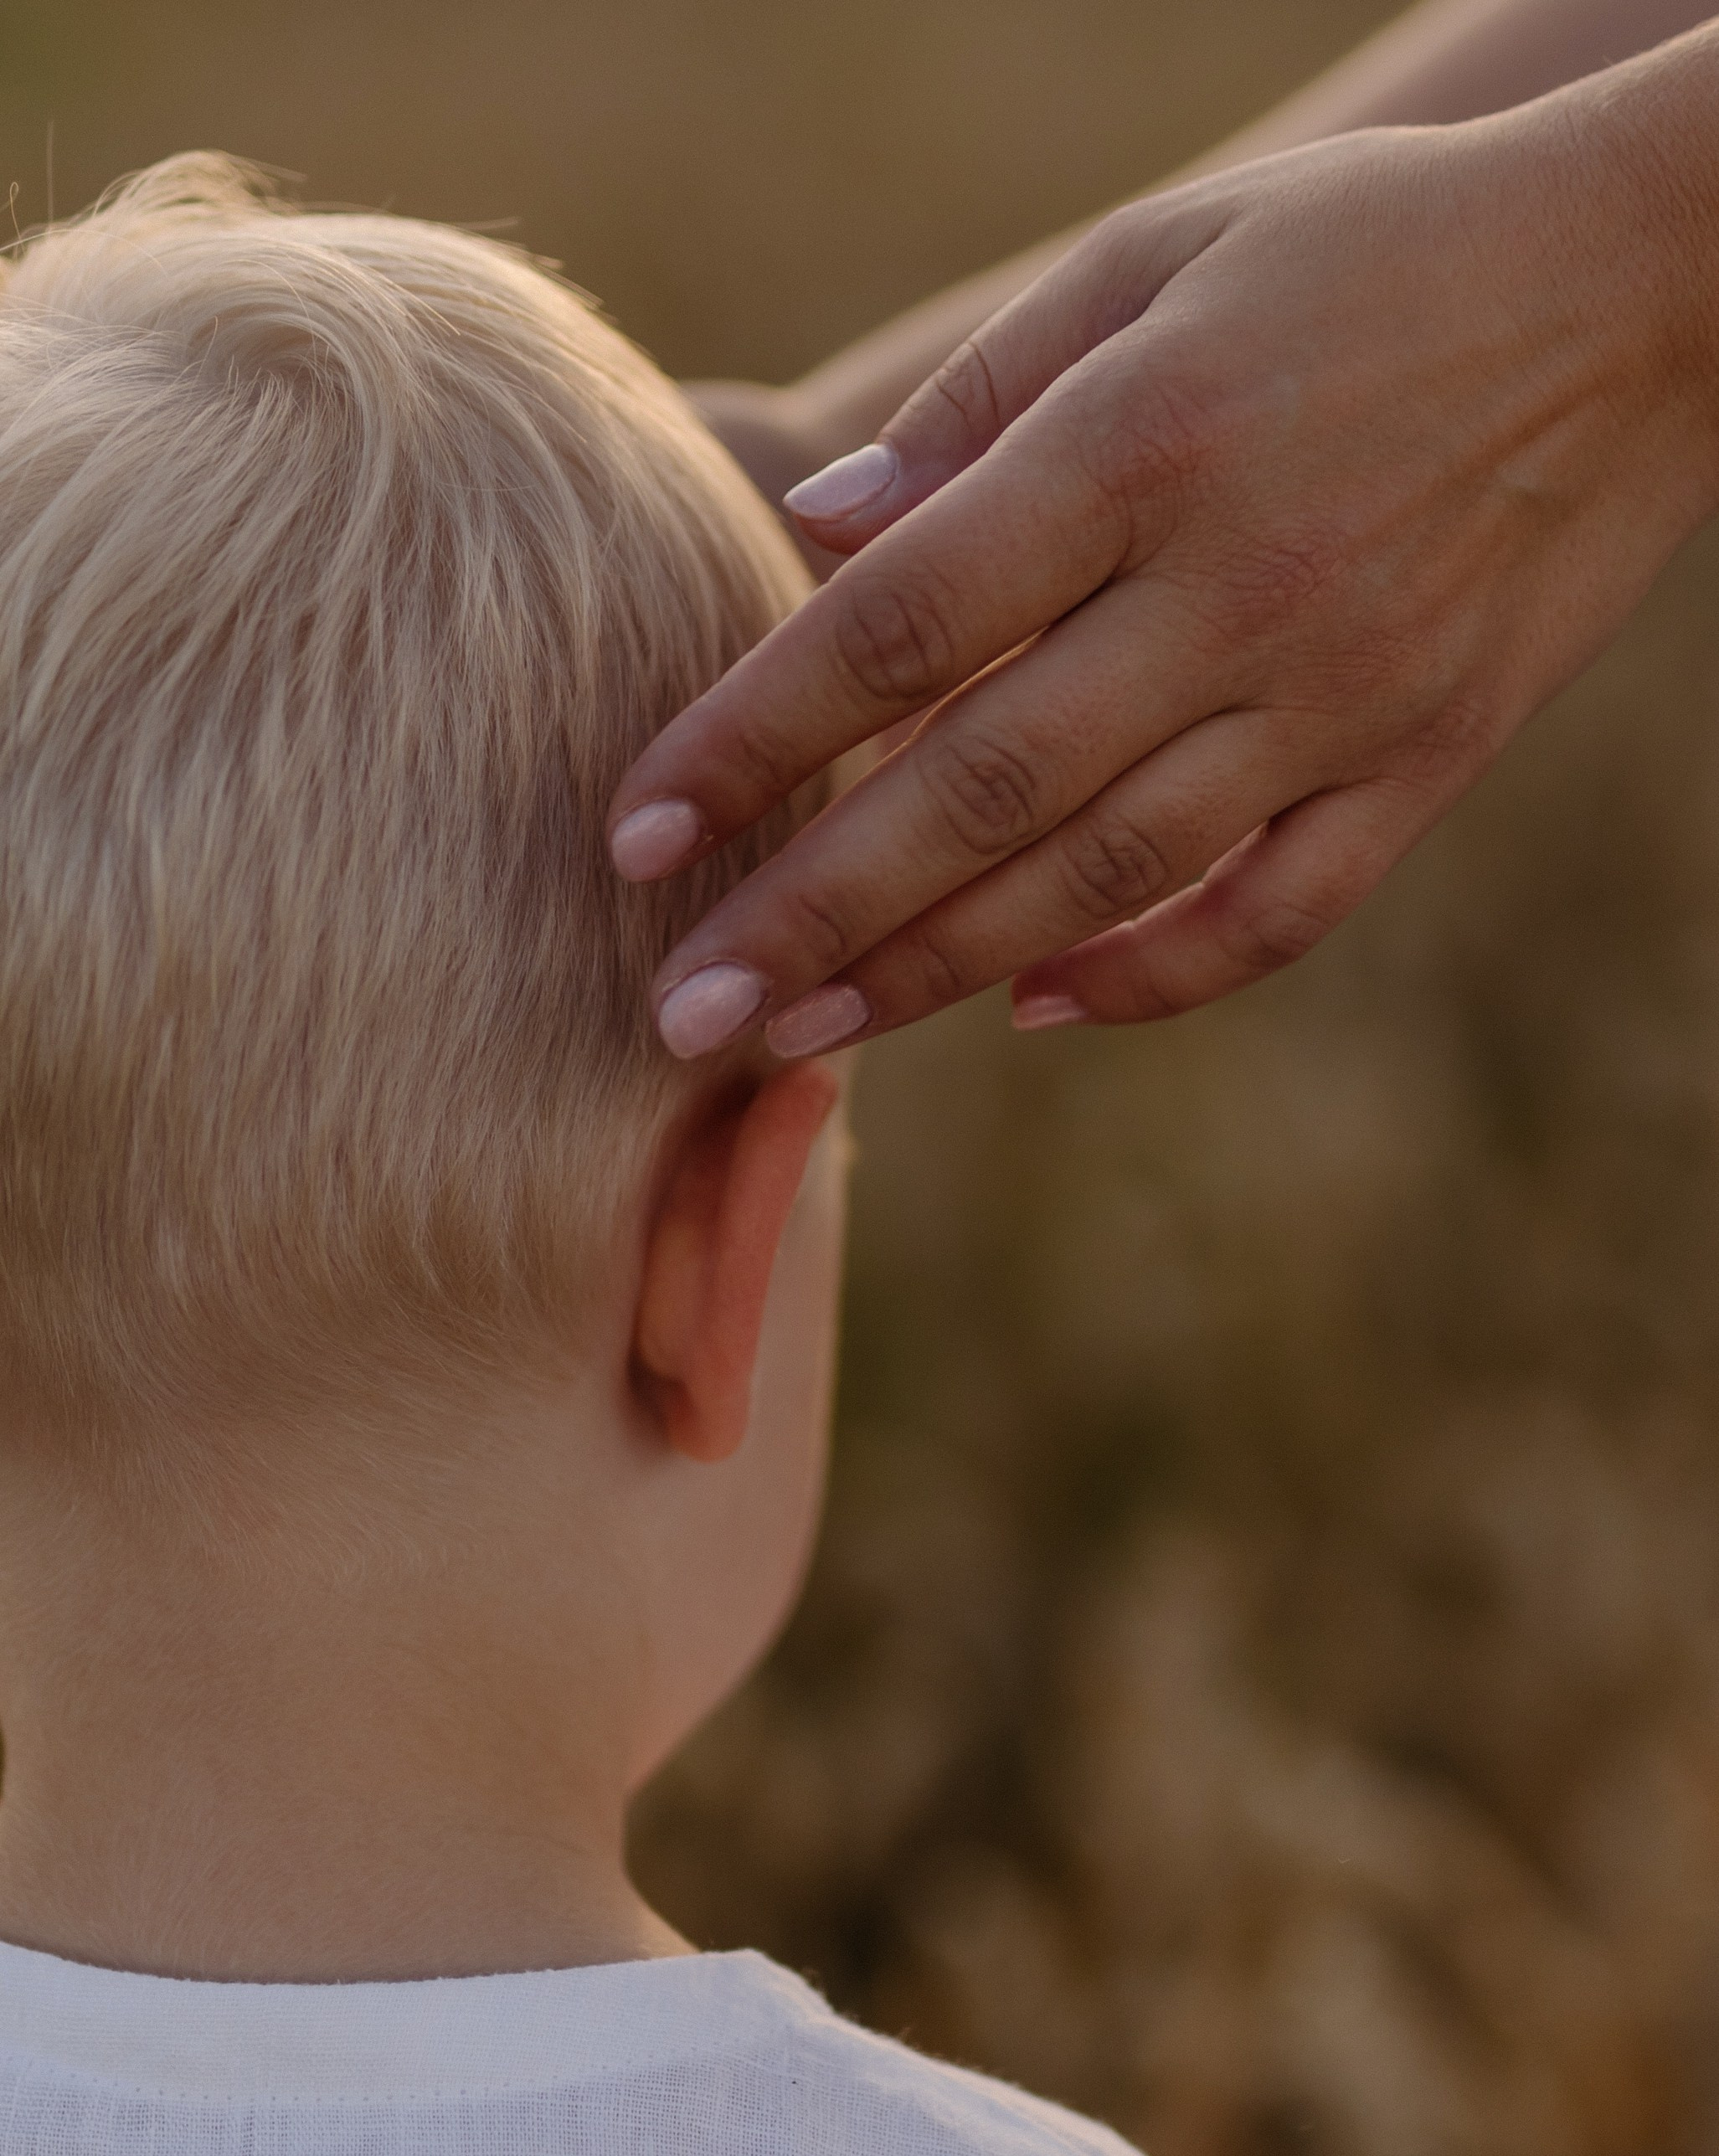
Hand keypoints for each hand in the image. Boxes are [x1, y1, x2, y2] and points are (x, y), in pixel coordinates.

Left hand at [610, 40, 1718, 1060]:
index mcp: (1141, 447)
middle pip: (978, 790)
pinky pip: (1275, 911)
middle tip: (681, 1015)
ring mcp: (1340, 694)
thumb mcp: (1159, 257)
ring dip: (939, 972)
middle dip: (812, 915)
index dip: (750, 739)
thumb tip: (821, 535)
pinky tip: (1037, 1013)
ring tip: (804, 1040)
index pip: (895, 628)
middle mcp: (1232, 589)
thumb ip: (981, 399)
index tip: (635, 831)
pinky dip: (1154, 978)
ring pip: (1104, 878)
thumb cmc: (1369, 248)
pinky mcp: (1426, 760)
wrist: (1652, 281)